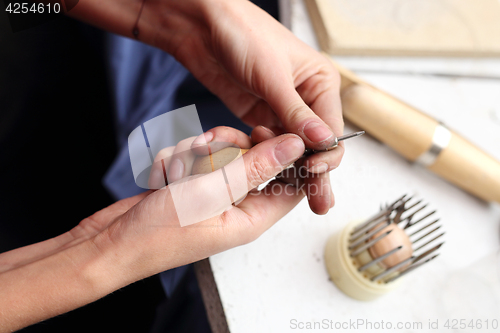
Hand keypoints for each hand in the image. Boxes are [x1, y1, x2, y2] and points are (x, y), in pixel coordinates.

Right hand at [100, 126, 306, 279]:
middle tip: (205, 145)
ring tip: (174, 172)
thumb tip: (295, 147)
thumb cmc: (158, 232)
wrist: (110, 244)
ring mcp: (212, 195)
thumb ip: (255, 167)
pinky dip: (177, 160)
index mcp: (253, 218)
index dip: (287, 155)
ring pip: (220, 153)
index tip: (264, 131)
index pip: (293, 183)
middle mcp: (237, 206)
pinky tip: (162, 177)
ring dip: (194, 153)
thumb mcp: (211, 193)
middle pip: (253, 159)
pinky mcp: (191, 187)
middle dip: (226, 146)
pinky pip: (195, 158)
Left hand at [151, 0, 342, 212]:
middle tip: (319, 203)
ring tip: (296, 195)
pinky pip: (268, 143)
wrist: (202, 24)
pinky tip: (266, 169)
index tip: (313, 171)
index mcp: (319, 82)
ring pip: (292, 148)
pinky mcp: (258, 115)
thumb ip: (295, 113)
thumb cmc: (243, 33)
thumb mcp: (272, 75)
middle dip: (316, 172)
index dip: (325, 154)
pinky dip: (267, 156)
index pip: (331, 128)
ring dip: (291, 169)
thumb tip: (323, 141)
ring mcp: (280, 108)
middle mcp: (304, 98)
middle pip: (314, 143)